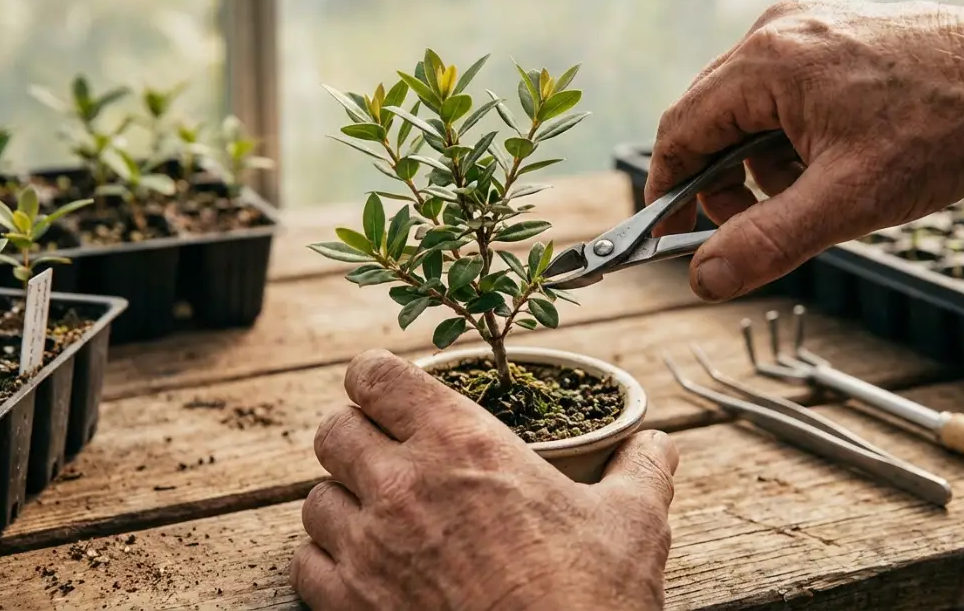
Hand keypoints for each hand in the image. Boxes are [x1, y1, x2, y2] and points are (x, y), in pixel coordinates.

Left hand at [290, 349, 679, 610]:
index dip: (376, 377)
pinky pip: (305, 563)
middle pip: (333, 429)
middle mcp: (402, 485)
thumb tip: (658, 443)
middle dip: (356, 434)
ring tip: (375, 514)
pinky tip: (360, 566)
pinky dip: (325, 560)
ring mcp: (368, 548)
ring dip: (342, 500)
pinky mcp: (349, 606)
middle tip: (385, 452)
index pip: (374, 375)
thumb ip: (641, 470)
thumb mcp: (632, 522)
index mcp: (462, 443)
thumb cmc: (593, 598)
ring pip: (313, 497)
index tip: (389, 390)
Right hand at [646, 0, 963, 301]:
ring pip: (747, 109)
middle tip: (748, 227)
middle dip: (720, 181)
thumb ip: (767, 241)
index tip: (671, 232)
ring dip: (759, 163)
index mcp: (766, 63)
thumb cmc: (944, 125)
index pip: (679, 131)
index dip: (668, 188)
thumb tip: (704, 277)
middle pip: (709, 118)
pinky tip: (829, 162)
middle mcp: (777, 34)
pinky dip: (788, 138)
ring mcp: (806, 29)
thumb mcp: (848, 199)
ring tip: (807, 194)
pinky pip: (782, 94)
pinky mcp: (833, 36)